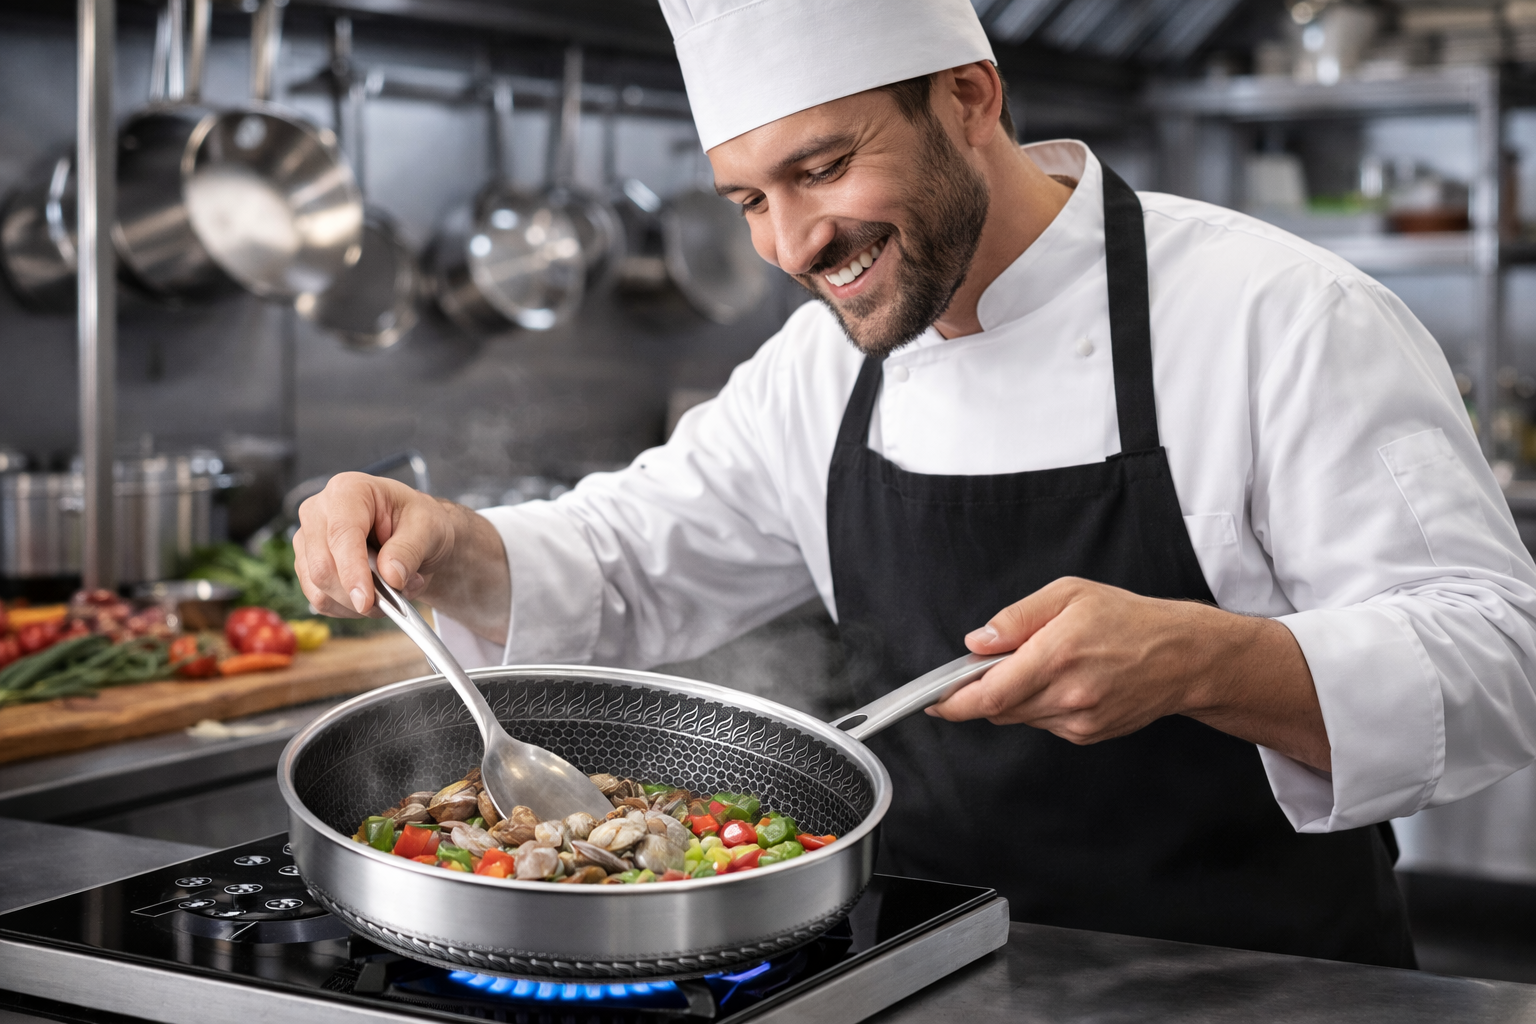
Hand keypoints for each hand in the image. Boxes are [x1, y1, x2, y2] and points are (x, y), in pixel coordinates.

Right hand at [292, 473, 510, 642]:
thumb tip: (391, 576)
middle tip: (398, 597)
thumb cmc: (418, 522)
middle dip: (360, 593)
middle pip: (322, 566)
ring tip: (392, 590)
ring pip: (319, 588)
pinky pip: (321, 600)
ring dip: (358, 603)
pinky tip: (373, 594)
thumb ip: (409, 550)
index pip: (341, 534)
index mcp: (348, 490)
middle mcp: (318, 512)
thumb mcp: (428, 528)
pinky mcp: (307, 566)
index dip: (352, 570)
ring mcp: (308, 540)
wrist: (414, 535)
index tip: (366, 600)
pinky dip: (349, 608)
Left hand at [926, 577, 1330, 771]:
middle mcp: (1067, 695)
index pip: (990, 695)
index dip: (955, 703)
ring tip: (1044, 664)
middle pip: (999, 710)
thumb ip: (1016, 618)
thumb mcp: (1069, 595)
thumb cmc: (1130, 620)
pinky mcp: (1087, 735)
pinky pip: (1044, 722)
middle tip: (991, 666)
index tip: (934, 702)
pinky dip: (1039, 705)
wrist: (1184, 658)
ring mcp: (1078, 721)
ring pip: (1020, 717)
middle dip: (983, 692)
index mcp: (1058, 656)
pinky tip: (1064, 681)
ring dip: (1014, 696)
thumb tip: (977, 642)